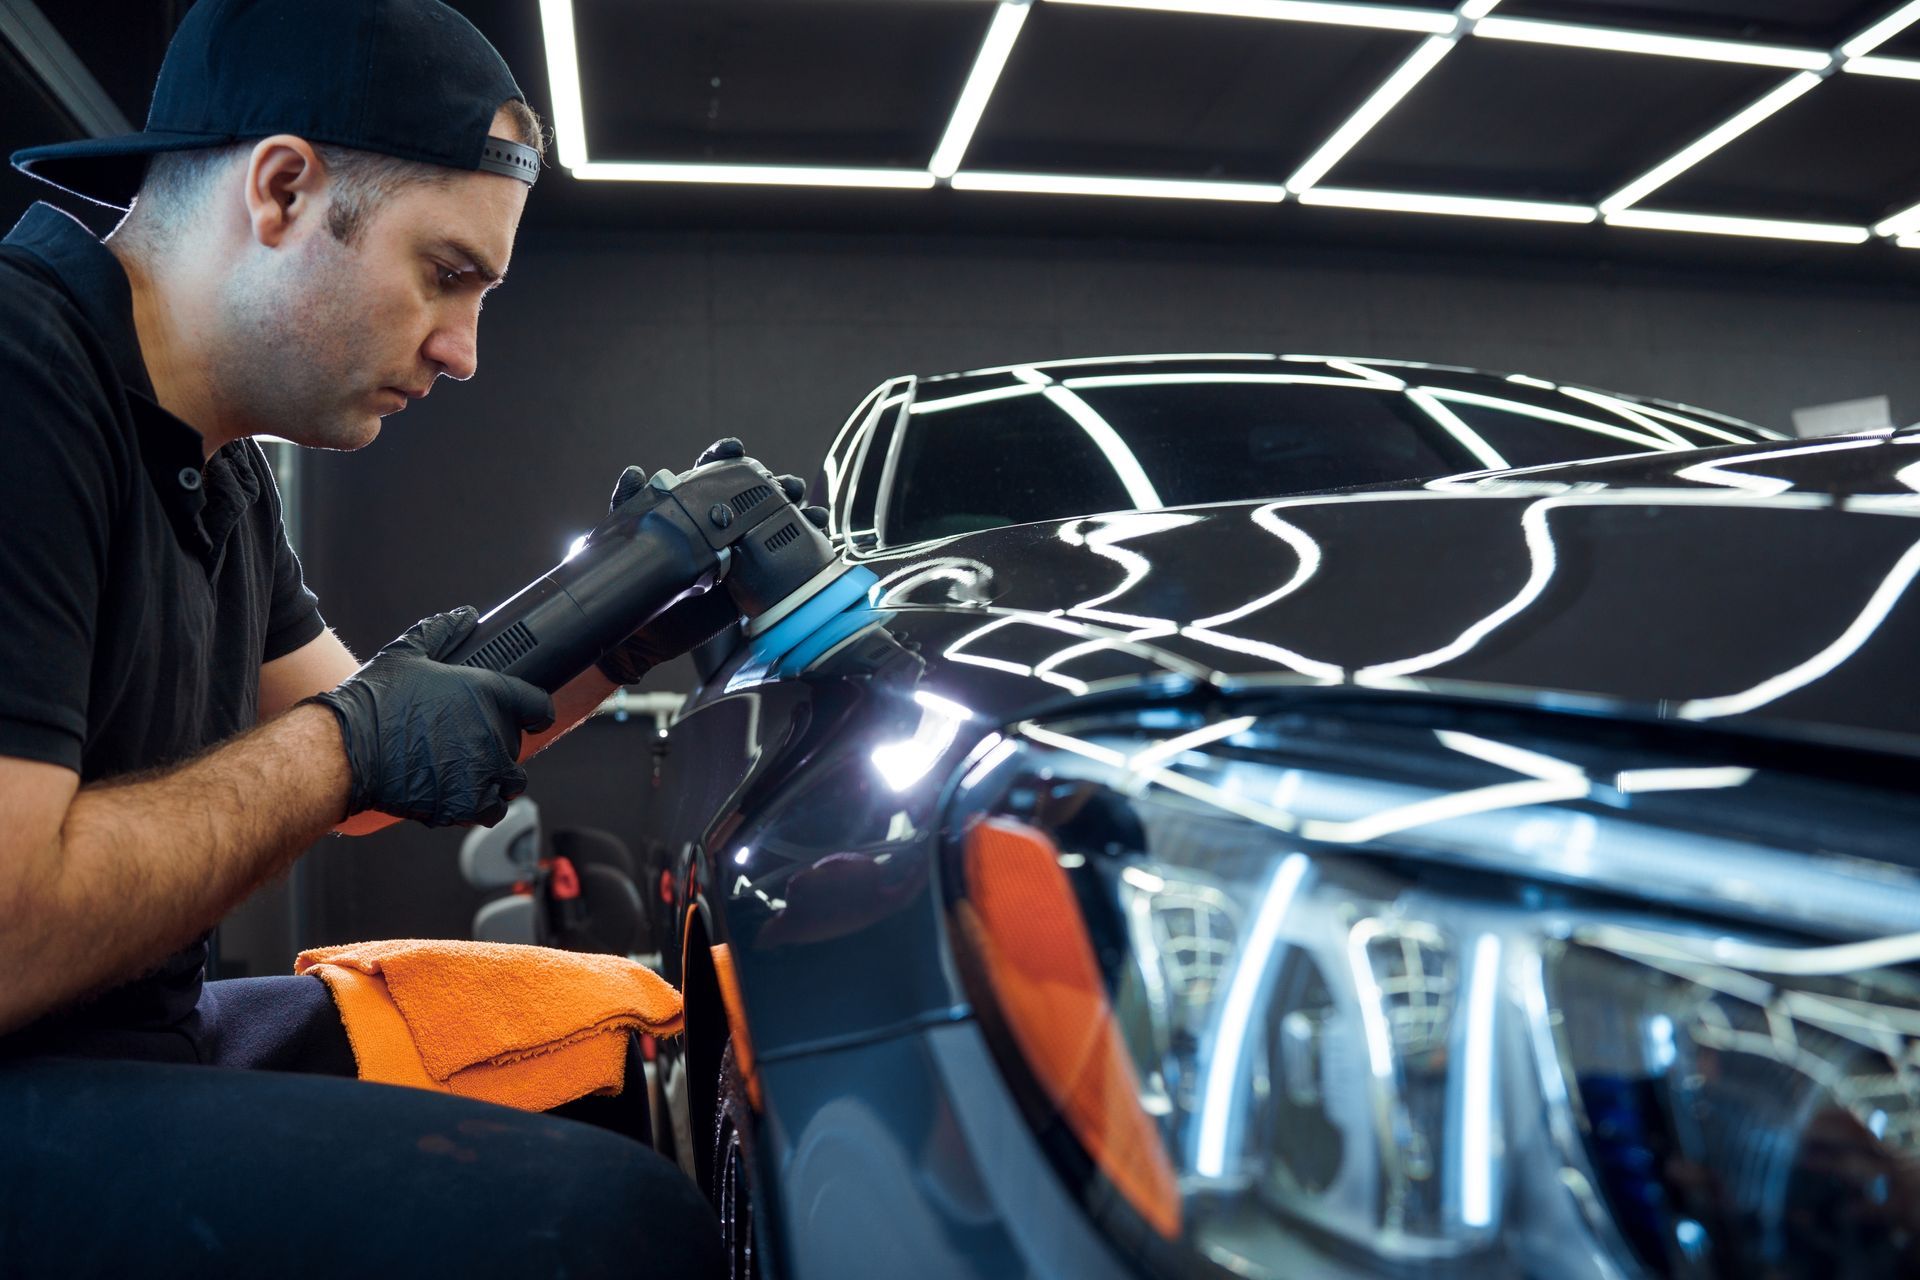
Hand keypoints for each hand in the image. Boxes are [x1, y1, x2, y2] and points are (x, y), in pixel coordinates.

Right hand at [305, 609, 554, 826]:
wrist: (345, 751)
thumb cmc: (375, 701)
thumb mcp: (408, 654)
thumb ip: (441, 632)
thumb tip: (464, 615)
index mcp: (489, 695)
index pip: (539, 706)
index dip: (535, 711)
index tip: (530, 716)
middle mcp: (493, 736)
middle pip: (519, 749)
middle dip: (501, 748)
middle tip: (473, 745)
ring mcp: (483, 774)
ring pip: (510, 784)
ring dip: (497, 780)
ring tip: (471, 774)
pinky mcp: (465, 805)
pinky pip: (490, 810)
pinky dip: (480, 806)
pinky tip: (459, 795)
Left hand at [594, 440, 828, 684]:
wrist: (643, 635)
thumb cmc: (631, 584)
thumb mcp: (627, 540)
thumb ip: (630, 505)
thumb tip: (636, 472)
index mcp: (692, 510)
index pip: (712, 474)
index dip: (725, 457)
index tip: (735, 448)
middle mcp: (721, 526)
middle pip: (755, 494)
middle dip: (775, 483)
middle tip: (784, 484)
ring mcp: (742, 552)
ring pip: (776, 520)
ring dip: (795, 506)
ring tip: (803, 504)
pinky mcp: (755, 579)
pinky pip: (786, 556)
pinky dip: (807, 538)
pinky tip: (817, 529)